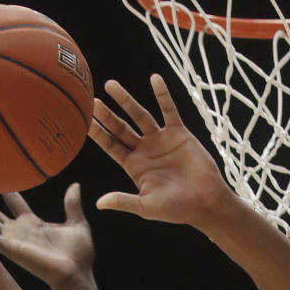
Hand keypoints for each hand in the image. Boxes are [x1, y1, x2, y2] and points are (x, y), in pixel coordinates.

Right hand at [0, 185, 94, 289]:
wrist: (77, 276)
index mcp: (33, 223)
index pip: (15, 202)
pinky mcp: (12, 250)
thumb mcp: (77, 224)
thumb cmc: (79, 256)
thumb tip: (75, 185)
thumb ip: (72, 205)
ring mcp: (13, 241)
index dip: (6, 190)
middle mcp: (19, 231)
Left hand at [89, 75, 229, 226]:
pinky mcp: (179, 133)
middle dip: (107, 115)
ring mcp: (161, 139)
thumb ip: (123, 201)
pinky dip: (163, 95)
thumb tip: (98, 204)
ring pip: (140, 115)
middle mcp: (144, 150)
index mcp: (134, 166)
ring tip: (110, 85)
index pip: (111, 146)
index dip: (98, 133)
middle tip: (91, 101)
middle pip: (120, 128)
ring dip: (126, 100)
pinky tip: (154, 79)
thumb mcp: (146, 206)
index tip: (83, 120)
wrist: (206, 202)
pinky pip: (169, 110)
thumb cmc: (176, 210)